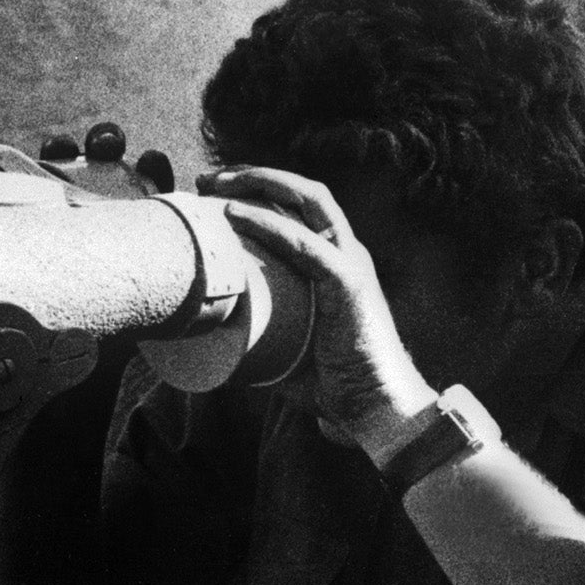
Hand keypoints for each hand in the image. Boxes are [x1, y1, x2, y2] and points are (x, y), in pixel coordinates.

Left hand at [199, 167, 435, 462]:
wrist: (377, 409)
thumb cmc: (334, 384)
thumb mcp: (285, 349)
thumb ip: (255, 339)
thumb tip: (210, 340)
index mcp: (336, 261)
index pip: (300, 205)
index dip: (258, 188)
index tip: (212, 190)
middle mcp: (347, 252)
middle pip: (303, 190)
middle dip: (253, 175)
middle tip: (207, 180)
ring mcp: (350, 263)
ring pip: (309, 198)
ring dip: (258, 183)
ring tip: (216, 185)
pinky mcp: (348, 284)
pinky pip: (304, 243)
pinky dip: (266, 224)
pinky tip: (233, 213)